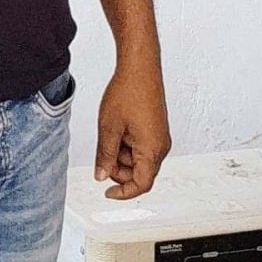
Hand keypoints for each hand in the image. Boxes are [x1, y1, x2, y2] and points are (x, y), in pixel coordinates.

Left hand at [94, 57, 170, 199]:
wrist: (140, 67)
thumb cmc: (128, 92)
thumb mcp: (109, 128)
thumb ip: (105, 156)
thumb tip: (101, 176)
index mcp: (152, 150)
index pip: (141, 184)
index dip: (123, 193)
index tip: (107, 193)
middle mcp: (161, 146)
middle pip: (140, 174)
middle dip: (119, 170)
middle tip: (103, 155)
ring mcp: (160, 138)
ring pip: (139, 160)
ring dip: (121, 155)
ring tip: (111, 132)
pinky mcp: (156, 130)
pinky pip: (141, 147)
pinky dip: (127, 145)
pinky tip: (118, 128)